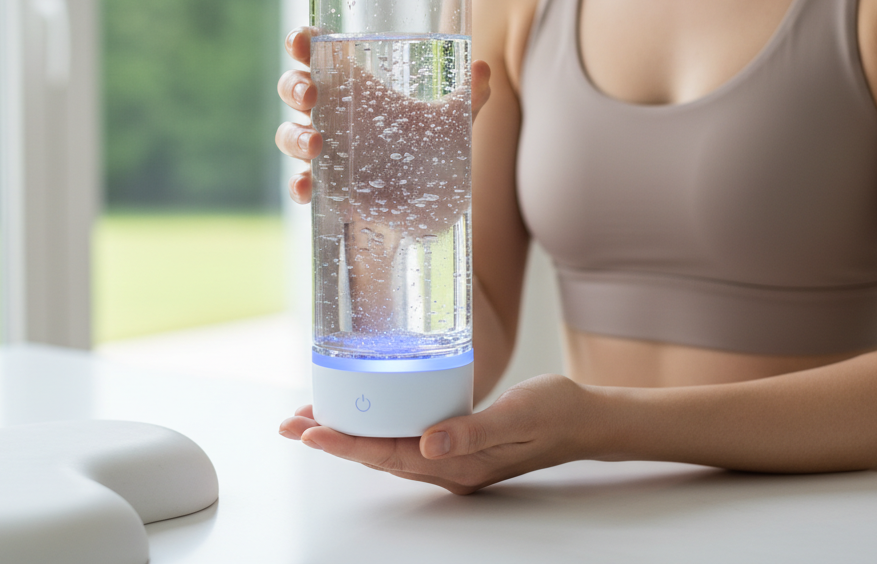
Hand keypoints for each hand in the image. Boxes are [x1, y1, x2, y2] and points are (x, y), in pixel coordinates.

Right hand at [275, 26, 491, 205]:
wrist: (428, 207)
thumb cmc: (429, 150)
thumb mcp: (452, 122)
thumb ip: (469, 96)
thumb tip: (485, 69)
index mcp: (354, 86)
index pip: (317, 53)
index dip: (302, 42)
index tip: (302, 41)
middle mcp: (332, 114)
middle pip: (294, 89)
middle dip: (294, 86)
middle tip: (311, 94)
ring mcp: (324, 152)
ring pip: (289, 135)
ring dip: (294, 137)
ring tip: (316, 145)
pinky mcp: (327, 188)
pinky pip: (301, 183)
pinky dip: (298, 184)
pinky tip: (307, 187)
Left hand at [278, 374, 590, 494]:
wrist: (585, 419)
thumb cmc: (556, 412)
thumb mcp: (518, 414)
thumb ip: (474, 430)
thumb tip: (429, 443)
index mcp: (458, 464)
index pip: (388, 455)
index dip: (346, 444)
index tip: (310, 432)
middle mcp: (448, 466)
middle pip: (376, 454)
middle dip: (332, 439)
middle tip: (290, 423)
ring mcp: (451, 457)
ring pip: (386, 446)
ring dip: (348, 432)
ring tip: (310, 418)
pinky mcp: (455, 442)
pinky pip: (403, 437)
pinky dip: (375, 424)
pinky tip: (363, 411)